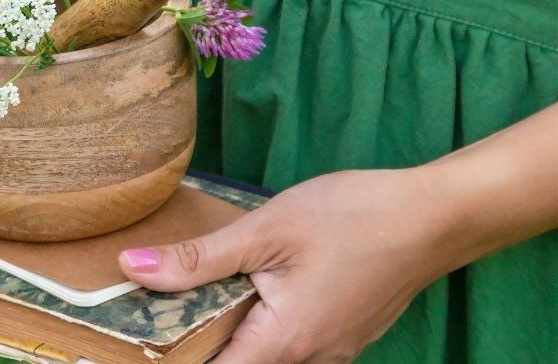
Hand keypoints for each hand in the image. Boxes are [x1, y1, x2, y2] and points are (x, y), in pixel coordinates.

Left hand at [119, 168, 453, 362]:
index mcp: (284, 342)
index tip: (144, 343)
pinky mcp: (342, 335)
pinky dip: (259, 325)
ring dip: (229, 333)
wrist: (434, 216)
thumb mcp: (266, 230)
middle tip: (158, 310)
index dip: (174, 361)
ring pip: (264, 355)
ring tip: (194, 296)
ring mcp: (331, 350)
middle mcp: (310, 360)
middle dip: (197, 344)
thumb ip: (198, 259)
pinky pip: (290, 344)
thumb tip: (131, 268)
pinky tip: (245, 289)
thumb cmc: (354, 217)